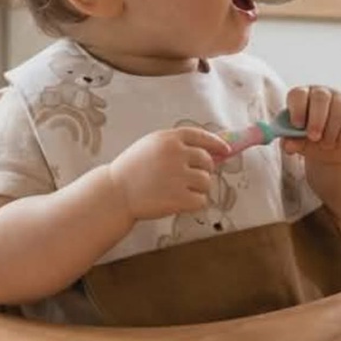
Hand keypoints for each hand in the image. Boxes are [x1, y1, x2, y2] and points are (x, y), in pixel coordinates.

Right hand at [108, 127, 229, 221]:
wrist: (115, 193)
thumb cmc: (133, 169)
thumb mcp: (151, 146)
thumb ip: (177, 145)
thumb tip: (211, 150)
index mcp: (168, 138)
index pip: (202, 136)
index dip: (216, 143)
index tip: (225, 150)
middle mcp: (175, 154)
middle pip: (207, 161)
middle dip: (204, 170)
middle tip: (190, 178)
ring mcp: (178, 176)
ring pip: (207, 182)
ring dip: (198, 188)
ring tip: (179, 191)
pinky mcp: (179, 198)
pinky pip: (201, 200)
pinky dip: (194, 203)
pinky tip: (179, 202)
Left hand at [281, 86, 340, 164]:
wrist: (331, 147)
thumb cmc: (308, 140)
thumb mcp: (298, 142)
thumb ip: (291, 142)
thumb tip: (288, 145)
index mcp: (302, 96)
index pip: (298, 94)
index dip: (298, 108)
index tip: (297, 125)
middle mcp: (321, 93)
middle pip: (320, 97)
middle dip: (317, 119)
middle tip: (314, 137)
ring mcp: (340, 100)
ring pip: (339, 109)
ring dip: (331, 131)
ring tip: (325, 144)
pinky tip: (339, 142)